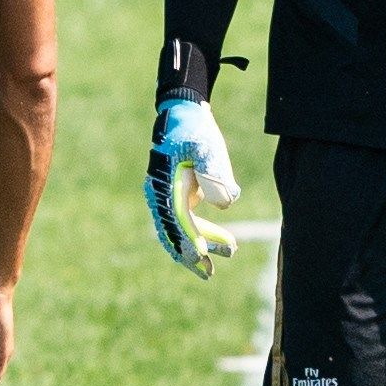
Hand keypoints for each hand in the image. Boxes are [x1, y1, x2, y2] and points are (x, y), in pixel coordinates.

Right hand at [145, 95, 239, 274]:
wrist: (184, 113)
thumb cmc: (195, 129)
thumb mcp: (206, 145)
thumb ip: (214, 172)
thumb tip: (224, 203)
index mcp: (165, 184)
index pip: (177, 218)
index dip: (190, 238)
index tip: (203, 255)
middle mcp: (161, 194)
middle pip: (174, 232)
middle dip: (192, 254)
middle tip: (211, 272)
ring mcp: (168, 196)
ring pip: (181, 231)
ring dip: (199, 247)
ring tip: (221, 262)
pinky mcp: (179, 196)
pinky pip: (187, 223)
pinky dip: (202, 235)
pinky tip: (220, 243)